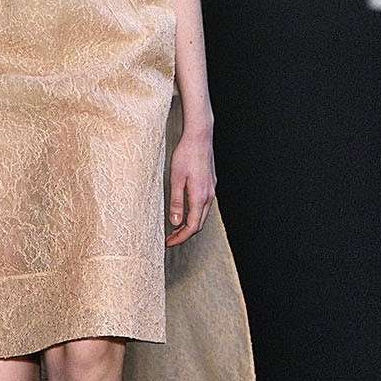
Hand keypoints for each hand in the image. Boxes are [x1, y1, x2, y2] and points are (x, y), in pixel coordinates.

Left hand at [165, 131, 215, 246]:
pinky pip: (203, 205)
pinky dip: (193, 213)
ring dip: (189, 223)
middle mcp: (209, 196)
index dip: (180, 237)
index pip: (192, 226)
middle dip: (184, 234)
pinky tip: (184, 211)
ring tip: (175, 228)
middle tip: (170, 238)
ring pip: (202, 214)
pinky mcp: (210, 184)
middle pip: (199, 223)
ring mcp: (211, 190)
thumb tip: (175, 222)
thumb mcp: (176, 179)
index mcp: (200, 197)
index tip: (169, 243)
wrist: (200, 137)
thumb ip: (176, 201)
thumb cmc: (185, 155)